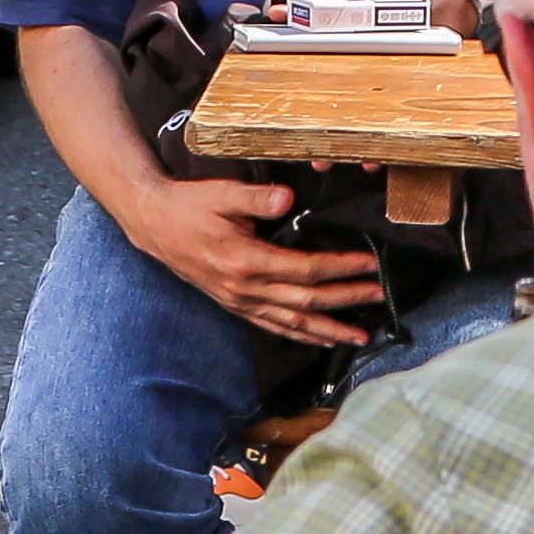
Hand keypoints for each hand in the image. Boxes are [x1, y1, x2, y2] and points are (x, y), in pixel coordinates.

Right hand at [116, 173, 391, 348]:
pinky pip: (273, 327)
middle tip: (379, 295)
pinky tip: (320, 340)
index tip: (368, 264)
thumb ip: (256, 197)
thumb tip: (289, 197)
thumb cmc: (189, 205)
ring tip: (360, 336)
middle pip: (306, 302)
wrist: (154, 224)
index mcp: (246, 261)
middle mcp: (245, 289)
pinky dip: (300, 336)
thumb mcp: (221, 193)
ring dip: (329, 330)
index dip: (340, 268)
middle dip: (346, 300)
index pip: (306, 270)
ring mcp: (239, 302)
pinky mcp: (235, 305)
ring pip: (292, 324)